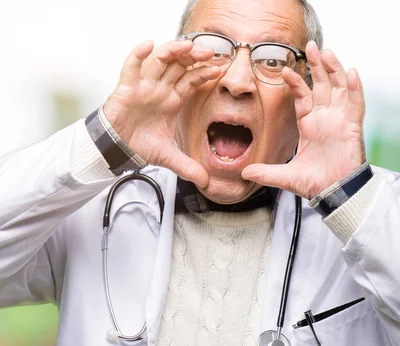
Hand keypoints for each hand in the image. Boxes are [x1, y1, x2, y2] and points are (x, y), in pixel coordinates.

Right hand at [103, 40, 220, 186]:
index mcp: (173, 99)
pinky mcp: (126, 87)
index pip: (192, 79)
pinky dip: (137, 54)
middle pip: (180, 64)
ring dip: (173, 50)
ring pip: (159, 60)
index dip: (205, 72)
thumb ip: (188, 167)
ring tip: (188, 45)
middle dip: (195, 56)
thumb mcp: (169, 157)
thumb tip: (207, 182)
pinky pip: (131, 66)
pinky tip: (148, 45)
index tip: (220, 68)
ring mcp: (144, 86)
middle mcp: (160, 88)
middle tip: (210, 52)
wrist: (116, 148)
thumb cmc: (140, 144)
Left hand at [242, 41, 365, 198]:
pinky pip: (356, 104)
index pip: (303, 96)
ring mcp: (340, 120)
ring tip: (327, 52)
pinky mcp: (353, 127)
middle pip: (322, 85)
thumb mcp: (286, 176)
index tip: (285, 69)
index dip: (296, 82)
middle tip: (310, 45)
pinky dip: (356, 88)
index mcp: (310, 124)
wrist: (335, 194)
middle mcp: (325, 118)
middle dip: (317, 65)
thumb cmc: (315, 183)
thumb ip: (266, 172)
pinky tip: (352, 72)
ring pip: (339, 88)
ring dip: (334, 69)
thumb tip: (243, 172)